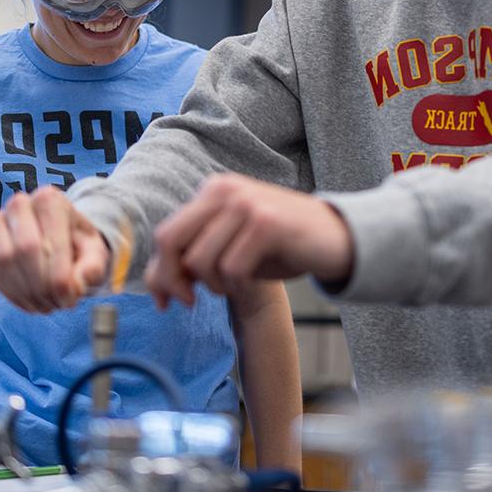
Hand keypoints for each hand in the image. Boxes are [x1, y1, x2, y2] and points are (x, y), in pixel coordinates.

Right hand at [0, 186, 109, 312]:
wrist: (58, 238)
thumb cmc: (77, 244)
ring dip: (26, 292)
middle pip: (25, 250)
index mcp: (50, 200)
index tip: (70, 299)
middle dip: (42, 286)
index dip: (59, 278)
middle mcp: (20, 204)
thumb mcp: (95, 252)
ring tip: (46, 304)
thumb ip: (91, 268)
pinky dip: (11, 294)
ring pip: (4, 261)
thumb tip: (76, 285)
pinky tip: (29, 301)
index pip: (51, 242)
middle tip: (57, 304)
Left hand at [146, 173, 352, 307]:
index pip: (166, 234)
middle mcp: (224, 190)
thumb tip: (155, 286)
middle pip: (171, 242)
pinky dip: (237, 285)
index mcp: (213, 191)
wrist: (337, 238)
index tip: (165, 302)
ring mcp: (245, 203)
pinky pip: (232, 268)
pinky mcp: (266, 223)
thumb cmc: (280, 247)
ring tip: (233, 285)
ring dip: (213, 285)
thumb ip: (194, 257)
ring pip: (200, 260)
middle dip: (173, 281)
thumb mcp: (231, 247)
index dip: (159, 272)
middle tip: (190, 302)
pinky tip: (251, 281)